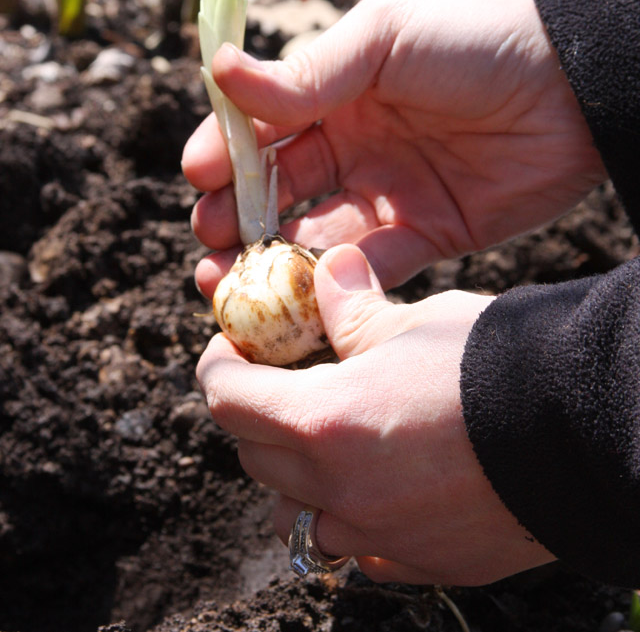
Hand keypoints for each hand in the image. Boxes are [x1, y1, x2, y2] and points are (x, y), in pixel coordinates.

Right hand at [183, 0, 604, 294]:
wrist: (576, 89)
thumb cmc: (477, 42)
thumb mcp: (383, 40)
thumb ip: (306, 71)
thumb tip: (218, 71)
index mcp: (338, 91)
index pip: (264, 125)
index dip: (226, 150)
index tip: (198, 174)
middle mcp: (356, 144)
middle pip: (279, 187)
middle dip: (238, 212)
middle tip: (208, 236)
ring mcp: (388, 192)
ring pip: (313, 234)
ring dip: (270, 257)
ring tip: (224, 279)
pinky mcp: (425, 234)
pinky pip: (369, 266)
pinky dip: (332, 282)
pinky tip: (299, 292)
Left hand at [196, 245, 554, 584]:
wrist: (585, 432)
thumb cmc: (494, 366)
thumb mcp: (414, 322)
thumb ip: (354, 307)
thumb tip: (329, 270)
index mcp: (323, 424)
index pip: (228, 400)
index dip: (218, 367)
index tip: (227, 349)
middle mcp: (339, 494)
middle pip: (256, 456)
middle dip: (256, 415)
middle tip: (282, 382)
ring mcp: (378, 538)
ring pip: (299, 513)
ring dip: (297, 474)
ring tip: (328, 437)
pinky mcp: (420, 563)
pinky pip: (358, 547)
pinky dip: (350, 514)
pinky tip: (381, 484)